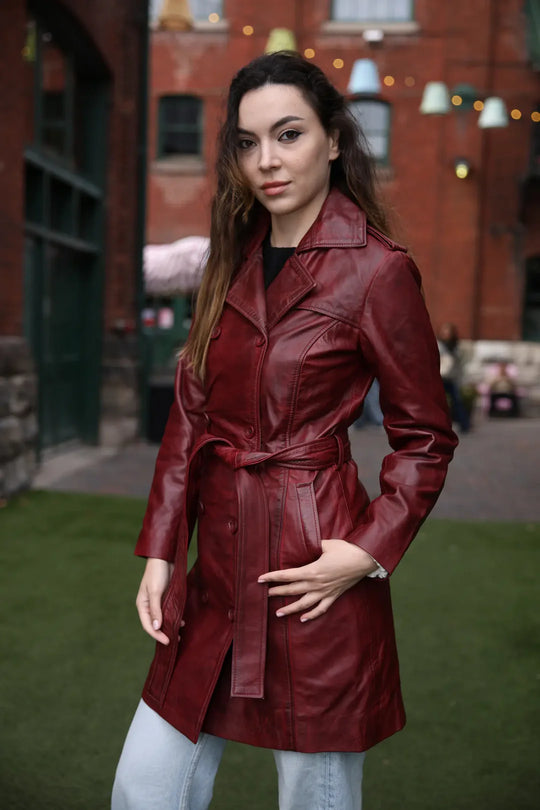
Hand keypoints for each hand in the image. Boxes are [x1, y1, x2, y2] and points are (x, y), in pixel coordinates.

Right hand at [135, 557, 179, 644]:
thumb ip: (156, 609)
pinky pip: (169, 612)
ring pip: (163, 619)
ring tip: (180, 633)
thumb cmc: (156, 573)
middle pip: (155, 625)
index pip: (148, 625)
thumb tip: (157, 627)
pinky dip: (175, 618)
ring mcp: (158, 603)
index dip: (157, 635)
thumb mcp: (156, 591)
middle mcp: (149, 606)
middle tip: (176, 640)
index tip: (167, 641)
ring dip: (171, 626)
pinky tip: (182, 621)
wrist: (165, 558)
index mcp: (142, 605)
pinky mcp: (166, 598)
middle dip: (164, 633)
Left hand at [258, 539, 377, 622]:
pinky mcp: (334, 595)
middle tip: (264, 595)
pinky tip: (303, 619)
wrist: (365, 560)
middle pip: (292, 590)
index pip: (287, 575)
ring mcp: (325, 592)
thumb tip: (305, 543)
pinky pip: (322, 609)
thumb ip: (313, 545)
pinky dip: (312, 615)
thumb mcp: (327, 544)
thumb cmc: (346, 550)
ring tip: (278, 614)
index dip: (273, 577)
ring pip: (304, 603)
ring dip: (290, 609)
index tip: (260, 579)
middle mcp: (317, 584)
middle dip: (277, 592)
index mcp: (312, 570)